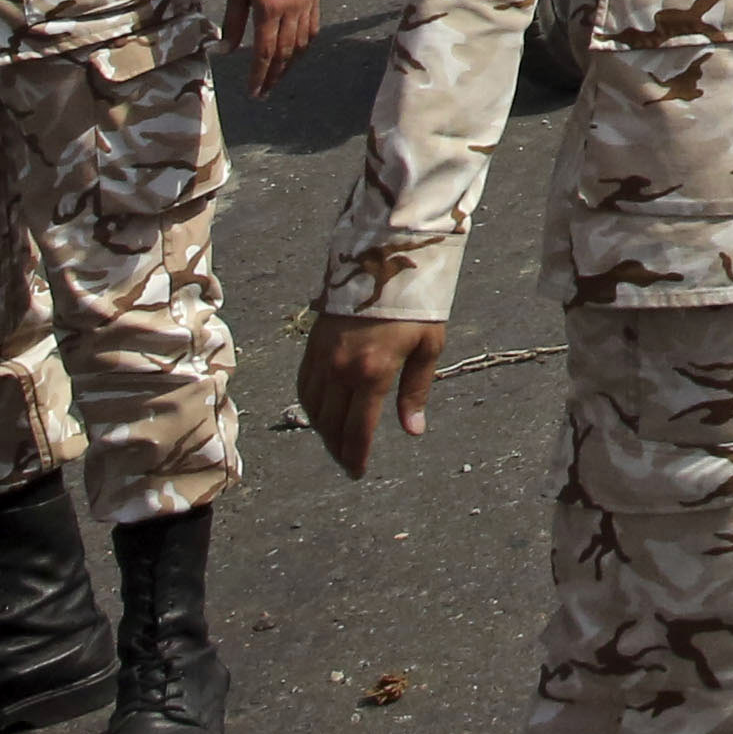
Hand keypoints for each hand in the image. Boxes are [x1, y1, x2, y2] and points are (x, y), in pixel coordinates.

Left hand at [229, 0, 321, 93]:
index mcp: (269, 9)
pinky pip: (312, 30)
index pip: (265, 51)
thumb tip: (225, 49)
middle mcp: (291, 11)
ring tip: (278, 77)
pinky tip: (296, 54)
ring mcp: (306, 6)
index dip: (259, 75)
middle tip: (264, 92)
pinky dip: (304, 47)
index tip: (253, 91)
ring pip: (301, 45)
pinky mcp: (315, 0)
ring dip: (289, 65)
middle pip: (284, 53)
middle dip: (273, 76)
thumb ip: (232, 21)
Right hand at [298, 315, 440, 475]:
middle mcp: (341, 370)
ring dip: (323, 432)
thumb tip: (413, 430)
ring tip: (336, 444)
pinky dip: (310, 407)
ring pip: (313, 409)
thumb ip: (416, 391)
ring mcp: (322, 358)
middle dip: (339, 449)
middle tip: (348, 463)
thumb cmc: (416, 303)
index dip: (357, 455)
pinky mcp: (312, 346)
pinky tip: (320, 415)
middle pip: (332, 425)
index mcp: (373, 373)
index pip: (359, 429)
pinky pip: (304, 387)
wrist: (385, 261)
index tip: (358, 472)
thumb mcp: (429, 346)